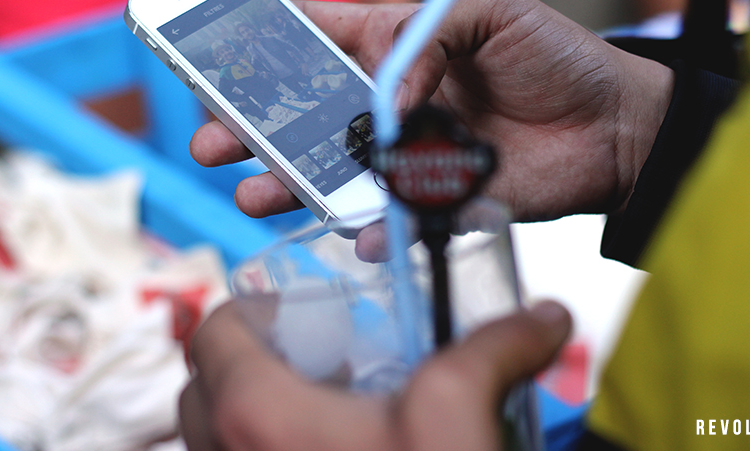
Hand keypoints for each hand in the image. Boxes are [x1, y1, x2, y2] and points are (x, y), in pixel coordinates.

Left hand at [180, 300, 571, 450]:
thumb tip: (544, 318)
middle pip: (204, 385)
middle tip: (314, 365)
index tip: (294, 316)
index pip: (214, 332)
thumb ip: (494, 351)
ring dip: (254, 414)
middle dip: (252, 363)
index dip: (251, 312)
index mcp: (253, 413)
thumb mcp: (455, 417)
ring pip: (212, 438)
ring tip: (326, 419)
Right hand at [190, 0, 672, 222]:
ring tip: (253, 194)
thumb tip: (382, 103)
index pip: (311, 40)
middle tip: (209, 142)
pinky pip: (388, 219)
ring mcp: (404, 155)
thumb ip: (422, 36)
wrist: (616, 128)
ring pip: (329, 173)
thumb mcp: (486, 9)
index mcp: (390, 45)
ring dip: (287, 184)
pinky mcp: (433, 201)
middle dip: (249, 127)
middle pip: (301, 115)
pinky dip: (371, 230)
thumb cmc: (554, 53)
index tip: (212, 59)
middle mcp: (385, 103)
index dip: (260, 47)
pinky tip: (359, 232)